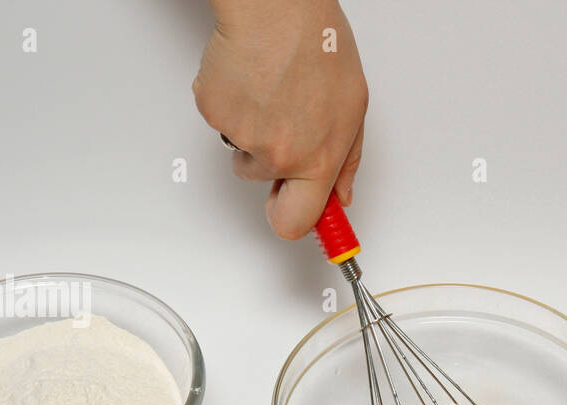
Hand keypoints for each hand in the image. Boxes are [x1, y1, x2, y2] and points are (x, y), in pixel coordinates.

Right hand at [194, 0, 367, 238]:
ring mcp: (243, 135)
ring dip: (254, 130)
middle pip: (264, 187)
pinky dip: (232, 103)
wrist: (277, 8)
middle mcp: (279, 156)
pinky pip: (221, 120)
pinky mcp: (213, 111)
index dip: (292, 221)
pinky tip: (250, 78)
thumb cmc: (318, 45)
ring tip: (271, 91)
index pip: (298, 222)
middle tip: (280, 137)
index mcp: (318, 161)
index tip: (294, 220)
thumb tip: (341, 194)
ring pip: (243, 151)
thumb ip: (347, 159)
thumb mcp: (353, 107)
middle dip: (270, 175)